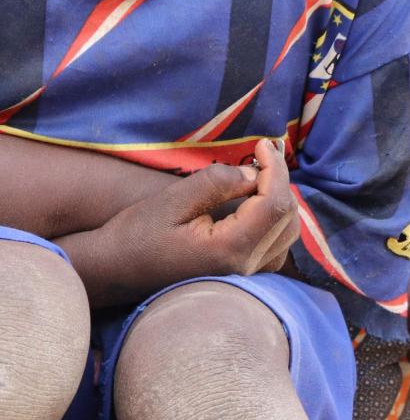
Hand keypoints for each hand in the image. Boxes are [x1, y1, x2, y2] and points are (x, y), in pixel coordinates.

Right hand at [97, 138, 297, 291]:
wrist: (112, 271)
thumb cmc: (135, 235)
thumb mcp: (171, 201)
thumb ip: (216, 184)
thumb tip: (253, 173)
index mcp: (230, 250)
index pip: (274, 204)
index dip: (275, 169)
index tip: (260, 144)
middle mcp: (245, 267)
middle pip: (287, 218)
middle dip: (280, 181)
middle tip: (260, 154)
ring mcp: (245, 275)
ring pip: (286, 232)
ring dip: (279, 199)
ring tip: (259, 173)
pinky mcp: (240, 274)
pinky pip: (275, 244)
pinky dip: (273, 218)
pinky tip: (255, 200)